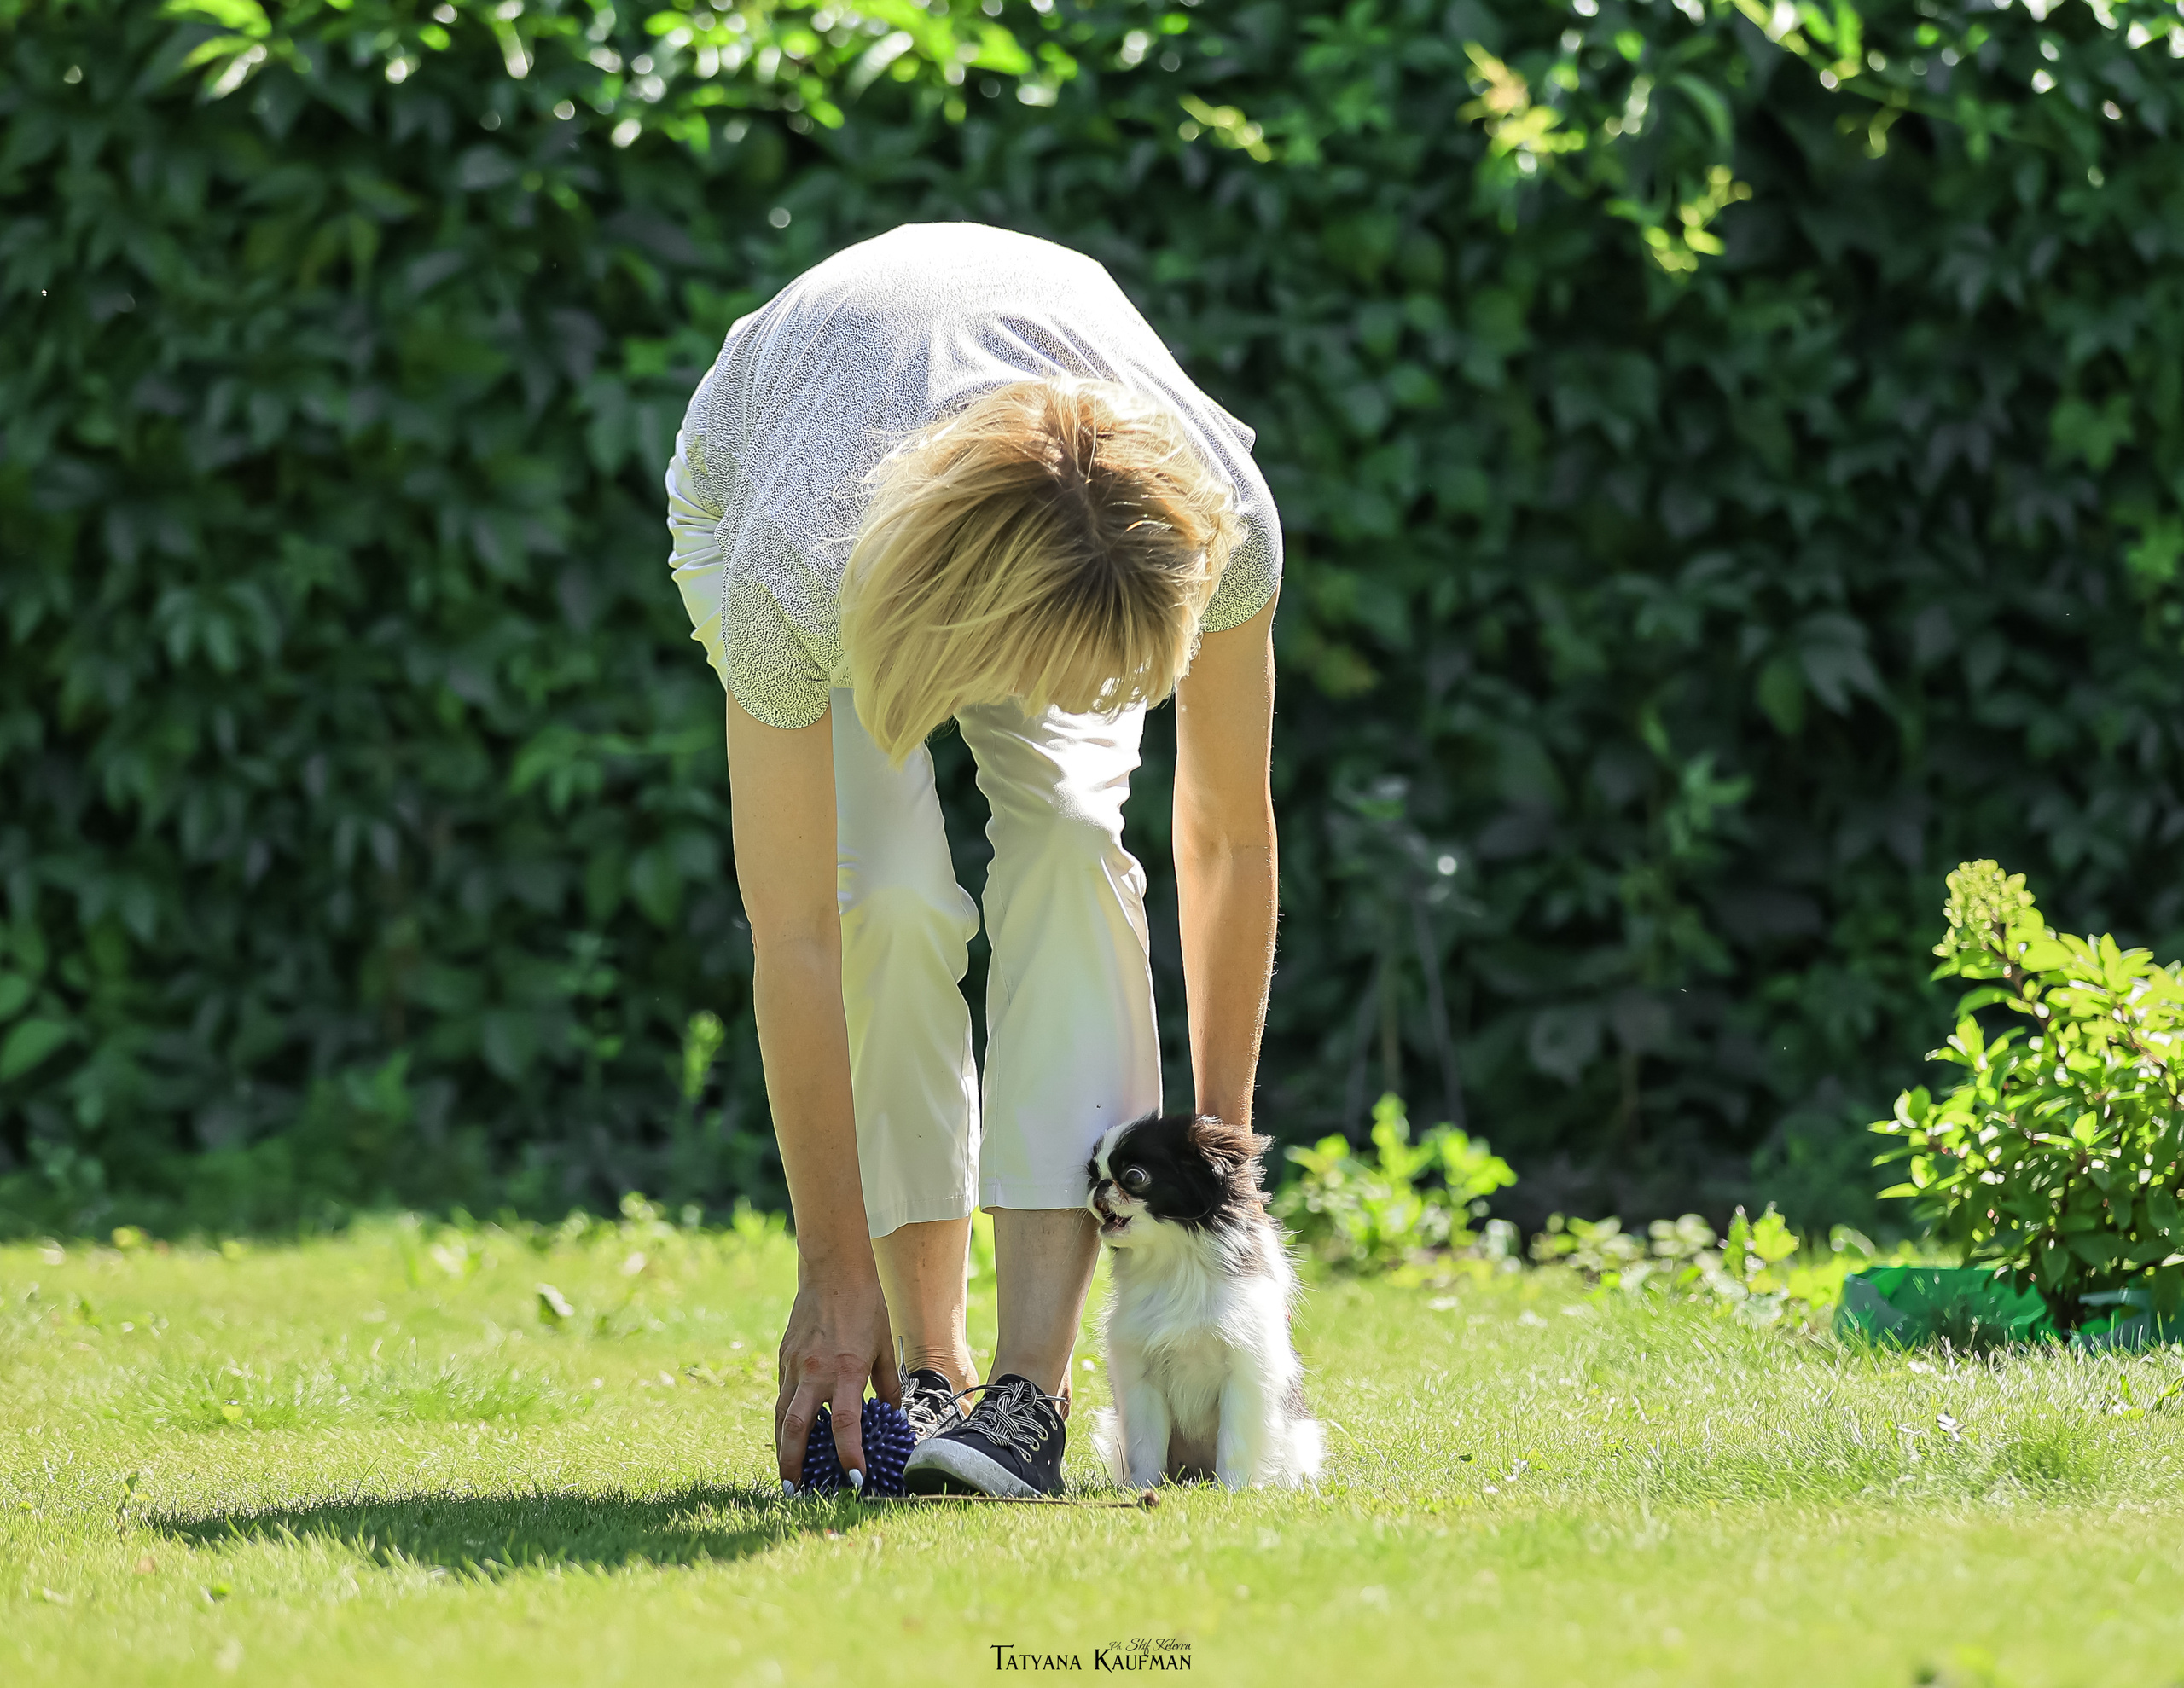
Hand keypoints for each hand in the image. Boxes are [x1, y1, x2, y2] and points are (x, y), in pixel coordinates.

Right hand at [774, 1252, 898, 1488]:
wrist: (834, 1269)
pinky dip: (784, 1419)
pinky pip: (782, 1395)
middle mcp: (815, 1371)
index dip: (849, 1455)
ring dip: (782, 1448)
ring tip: (787, 1474)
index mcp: (845, 1369)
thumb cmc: (865, 1305)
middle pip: (795, 1428)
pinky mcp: (784, 1358)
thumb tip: (893, 1415)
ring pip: (781, 1415)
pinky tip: (790, 1434)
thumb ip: (887, 1385)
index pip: (845, 1424)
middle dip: (793, 1465)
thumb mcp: (884, 1346)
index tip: (854, 1479)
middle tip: (795, 1492)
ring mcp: (794, 1365)